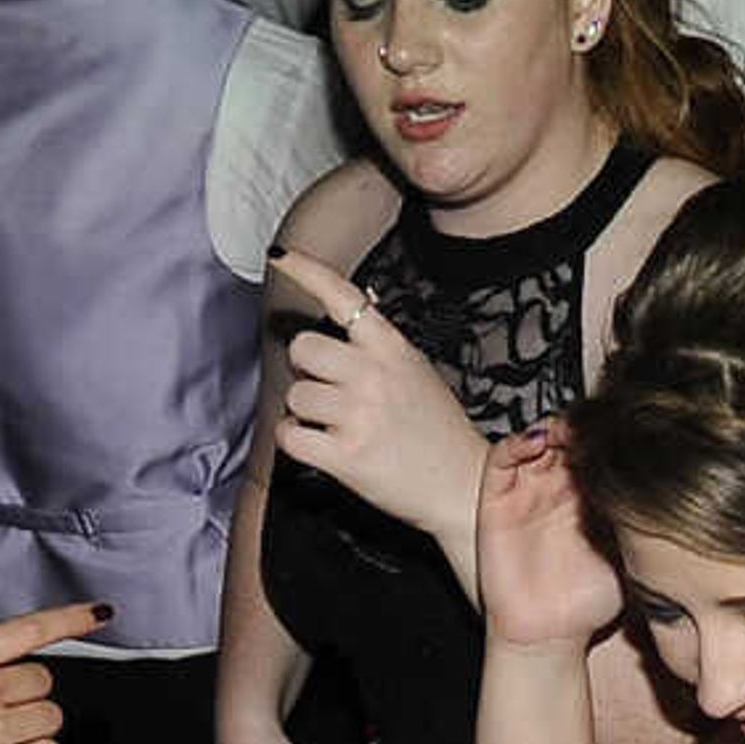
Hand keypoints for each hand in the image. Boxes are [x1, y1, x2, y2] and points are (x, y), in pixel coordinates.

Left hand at [269, 249, 490, 562]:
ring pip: (294, 395)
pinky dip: (296, 441)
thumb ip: (381, 345)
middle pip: (303, 349)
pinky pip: (290, 435)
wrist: (464, 486)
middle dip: (307, 370)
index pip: (344, 298)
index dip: (308, 271)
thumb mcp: (417, 371)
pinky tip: (319, 446)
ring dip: (306, 412)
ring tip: (336, 425)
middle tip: (328, 390)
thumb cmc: (439, 431)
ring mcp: (358, 415)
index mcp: (392, 349)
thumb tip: (355, 309)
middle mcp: (373, 375)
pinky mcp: (345, 456)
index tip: (280, 257)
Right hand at [473, 426, 622, 653]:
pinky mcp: (498, 500)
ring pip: (538, 438)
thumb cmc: (588, 603)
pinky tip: (538, 440)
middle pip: (570, 437)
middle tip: (599, 419)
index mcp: (592, 498)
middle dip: (584, 424)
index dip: (610, 434)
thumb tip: (680, 497)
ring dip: (553, 426)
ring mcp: (528, 491)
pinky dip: (517, 442)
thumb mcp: (629, 560)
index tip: (629, 426)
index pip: (600, 450)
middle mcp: (559, 489)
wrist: (547, 637)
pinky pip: (502, 459)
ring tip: (569, 427)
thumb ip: (644, 529)